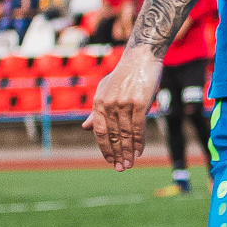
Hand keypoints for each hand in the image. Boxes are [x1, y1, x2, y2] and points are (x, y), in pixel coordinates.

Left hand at [84, 47, 163, 168]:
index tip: (109, 160)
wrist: (141, 58)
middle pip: (113, 135)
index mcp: (99, 102)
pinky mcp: (140, 103)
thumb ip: (96, 111)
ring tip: (129, 164)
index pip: (99, 131)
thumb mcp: (105, 91)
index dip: (104, 148)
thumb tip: (85, 128)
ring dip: (128, 152)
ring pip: (126, 134)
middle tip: (120, 169)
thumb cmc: (124, 75)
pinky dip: (139, 141)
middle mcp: (109, 104)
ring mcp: (124, 104)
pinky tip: (139, 151)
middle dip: (117, 154)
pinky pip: (138, 127)